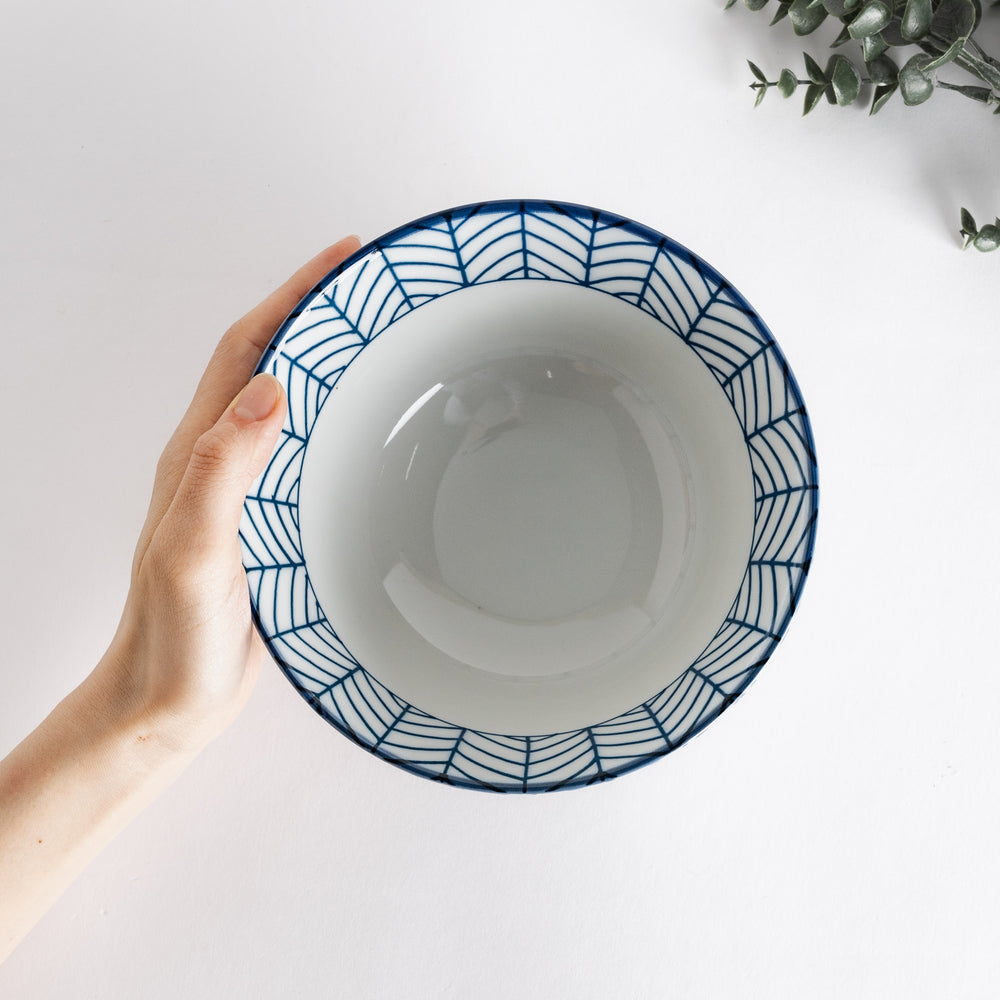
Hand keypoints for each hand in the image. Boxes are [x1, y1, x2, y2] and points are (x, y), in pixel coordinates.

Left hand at [95, 235, 360, 752]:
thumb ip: (221, 471)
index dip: (293, 295)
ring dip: (333, 364)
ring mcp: (251, 492)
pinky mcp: (273, 523)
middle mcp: (224, 461)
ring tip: (386, 343)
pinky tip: (374, 433)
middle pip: (272, 361)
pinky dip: (342, 423)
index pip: (248, 349)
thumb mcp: (191, 551)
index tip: (343, 257)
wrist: (169, 700)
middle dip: (320, 313)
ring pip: (295, 405)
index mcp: (201, 454)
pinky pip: (310, 453)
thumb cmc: (172, 637)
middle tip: (377, 288)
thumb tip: (268, 389)